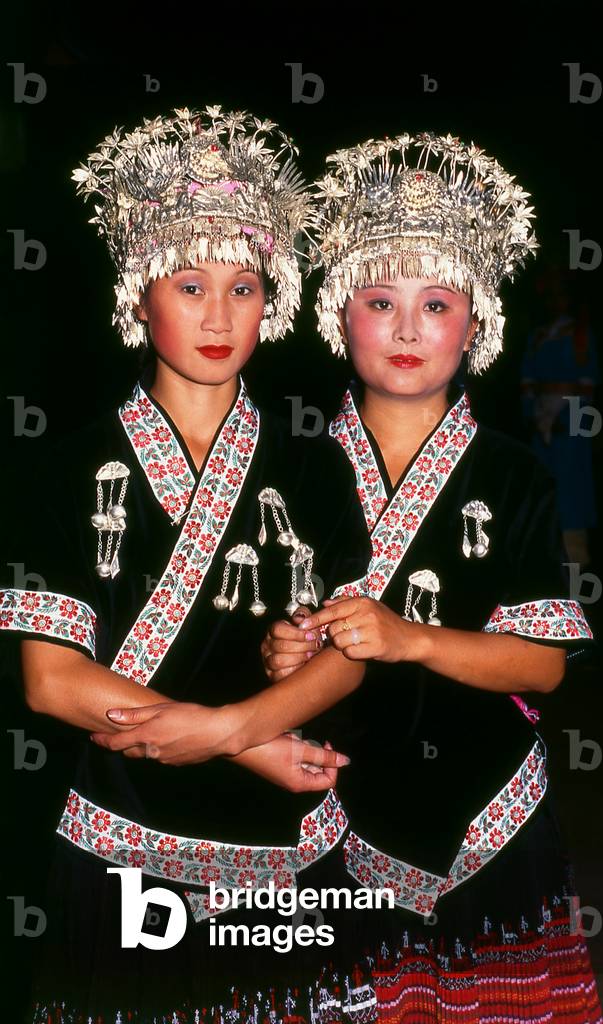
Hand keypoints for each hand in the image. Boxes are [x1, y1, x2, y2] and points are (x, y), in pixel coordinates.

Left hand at [89, 702, 243, 764]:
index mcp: (146, 737)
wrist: (217, 733)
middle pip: (129, 752)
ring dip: (141, 747)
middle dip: (122, 745)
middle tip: (118, 735)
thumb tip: (111, 715)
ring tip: (148, 734)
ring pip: (145, 755)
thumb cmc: (190, 715)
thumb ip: (135, 715)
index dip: (103, 741)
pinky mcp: (176, 763)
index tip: (94, 737)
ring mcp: (164, 760)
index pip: (116, 743)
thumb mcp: (161, 709)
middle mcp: (151, 752)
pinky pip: (160, 757)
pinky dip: (158, 750)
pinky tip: (169, 739)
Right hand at [232, 735, 348, 791]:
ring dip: (303, 748)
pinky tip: (285, 739)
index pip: (329, 780)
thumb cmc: (269, 748)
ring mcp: (285, 774)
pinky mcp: (278, 765)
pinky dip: (294, 746)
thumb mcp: (299, 750)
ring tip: (291, 739)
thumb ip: (324, 756)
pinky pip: (294, 757)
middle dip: (315, 752)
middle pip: (317, 771)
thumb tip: (346, 761)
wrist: (239, 744)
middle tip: (303, 740)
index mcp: (300, 783)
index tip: (326, 745)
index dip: (333, 764)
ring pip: (305, 761)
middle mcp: (293, 782)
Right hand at [261, 606, 323, 682]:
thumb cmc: (307, 639)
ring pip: (279, 660)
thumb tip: (299, 617)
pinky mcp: (273, 675)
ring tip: (311, 655)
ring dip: (299, 658)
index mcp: (274, 631)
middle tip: (316, 646)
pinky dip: (295, 670)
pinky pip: (280, 675)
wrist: (310, 657)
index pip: (277, 629)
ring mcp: (268, 661)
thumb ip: (304, 615)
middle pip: (281, 645)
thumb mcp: (307, 623)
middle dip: (302, 646)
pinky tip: (304, 666)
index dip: (296, 633)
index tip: (311, 635)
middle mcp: (268, 645)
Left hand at [298, 595, 429, 662]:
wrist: (409, 638)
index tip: (303, 625)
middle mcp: (366, 614)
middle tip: (346, 635)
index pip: (333, 611)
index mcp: (362, 602)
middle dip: (335, 635)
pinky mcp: (375, 647)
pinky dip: (352, 653)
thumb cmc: (386, 622)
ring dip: (343, 645)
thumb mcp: (369, 606)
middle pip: (333, 628)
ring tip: (355, 642)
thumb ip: (346, 603)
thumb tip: (325, 603)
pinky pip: (350, 653)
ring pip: (340, 641)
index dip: (316, 619)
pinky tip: (361, 650)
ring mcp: (371, 631)